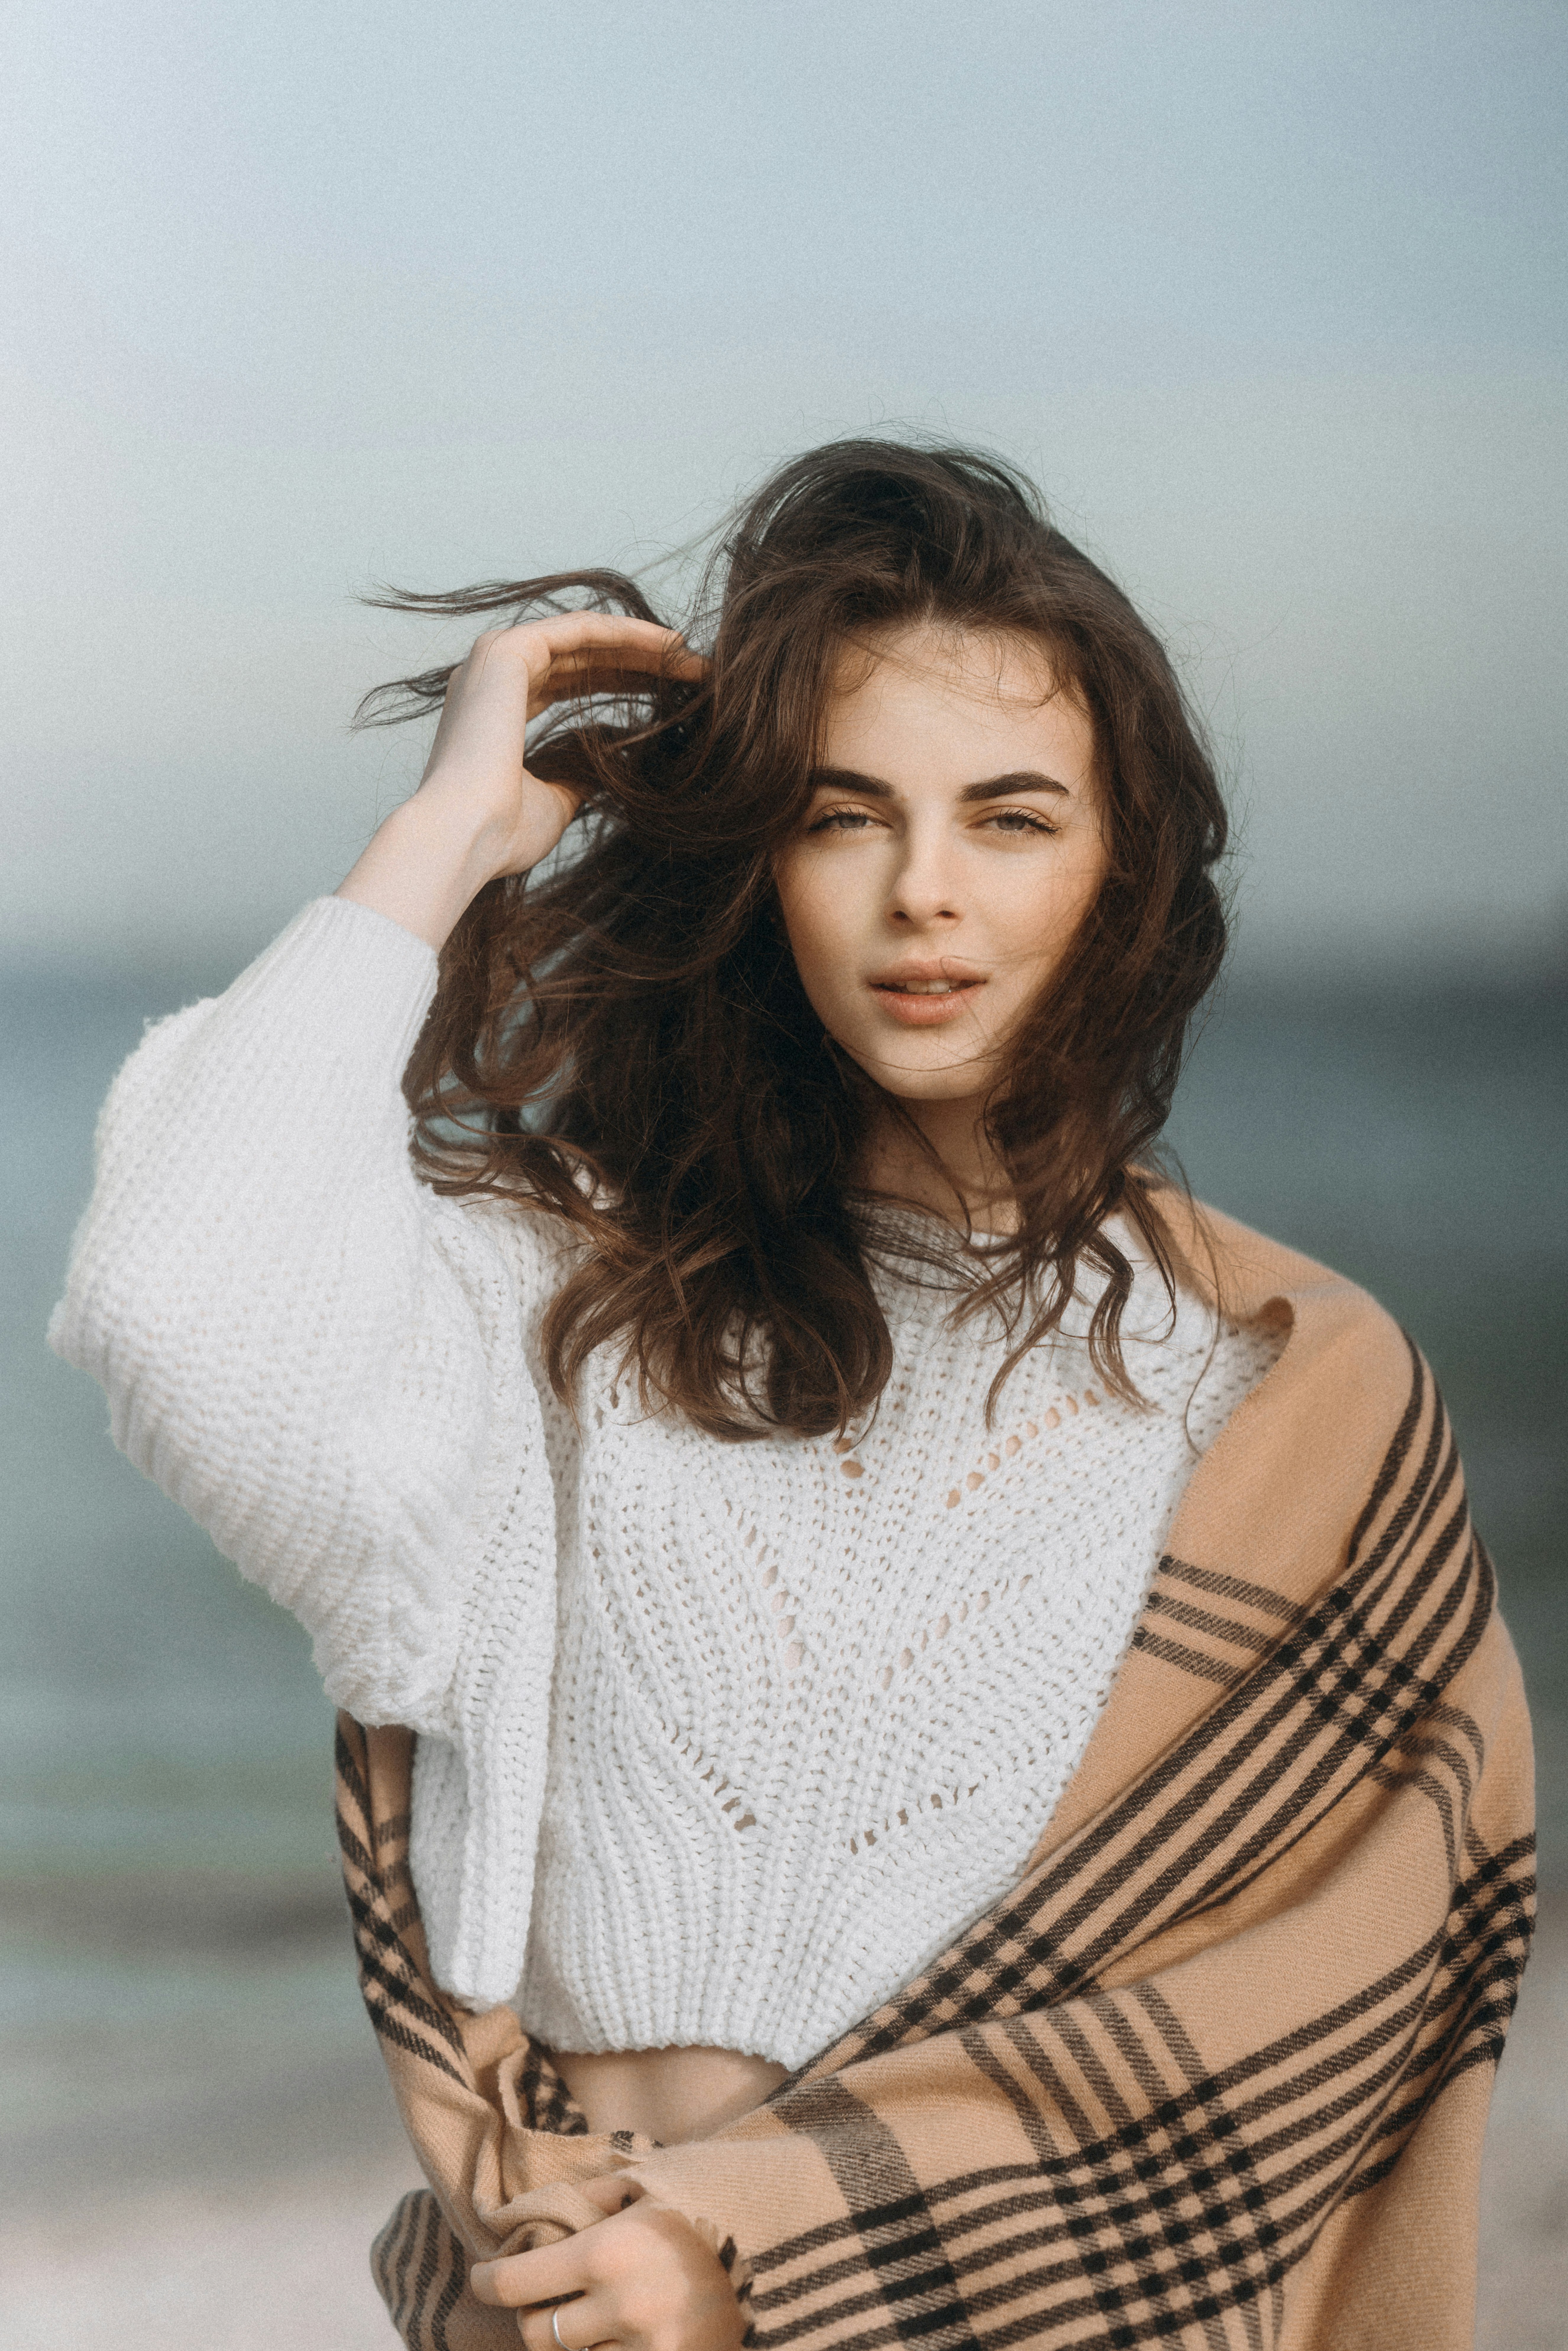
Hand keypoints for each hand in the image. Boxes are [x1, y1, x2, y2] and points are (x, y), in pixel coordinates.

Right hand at [418, 612, 703, 876]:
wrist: (464, 838)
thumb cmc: (500, 834)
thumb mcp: (554, 802)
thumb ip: (579, 777)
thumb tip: (609, 775)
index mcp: (495, 708)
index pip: (569, 681)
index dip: (622, 682)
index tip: (670, 693)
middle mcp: (491, 675)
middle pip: (581, 656)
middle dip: (638, 662)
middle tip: (691, 674)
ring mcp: (495, 657)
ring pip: (584, 637)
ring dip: (640, 646)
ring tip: (690, 660)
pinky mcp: (508, 650)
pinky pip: (582, 629)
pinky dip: (627, 634)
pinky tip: (669, 645)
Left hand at [469, 2175, 745, 2350]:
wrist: (783, 2244)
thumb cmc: (709, 2204)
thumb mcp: (648, 2184)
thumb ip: (595, 2197)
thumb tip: (544, 2213)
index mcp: (607, 2252)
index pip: (513, 2285)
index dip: (485, 2282)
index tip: (480, 2277)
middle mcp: (621, 2307)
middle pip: (537, 2335)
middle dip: (533, 2316)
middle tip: (543, 2298)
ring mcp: (650, 2348)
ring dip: (574, 2344)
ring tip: (590, 2319)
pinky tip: (614, 2335)